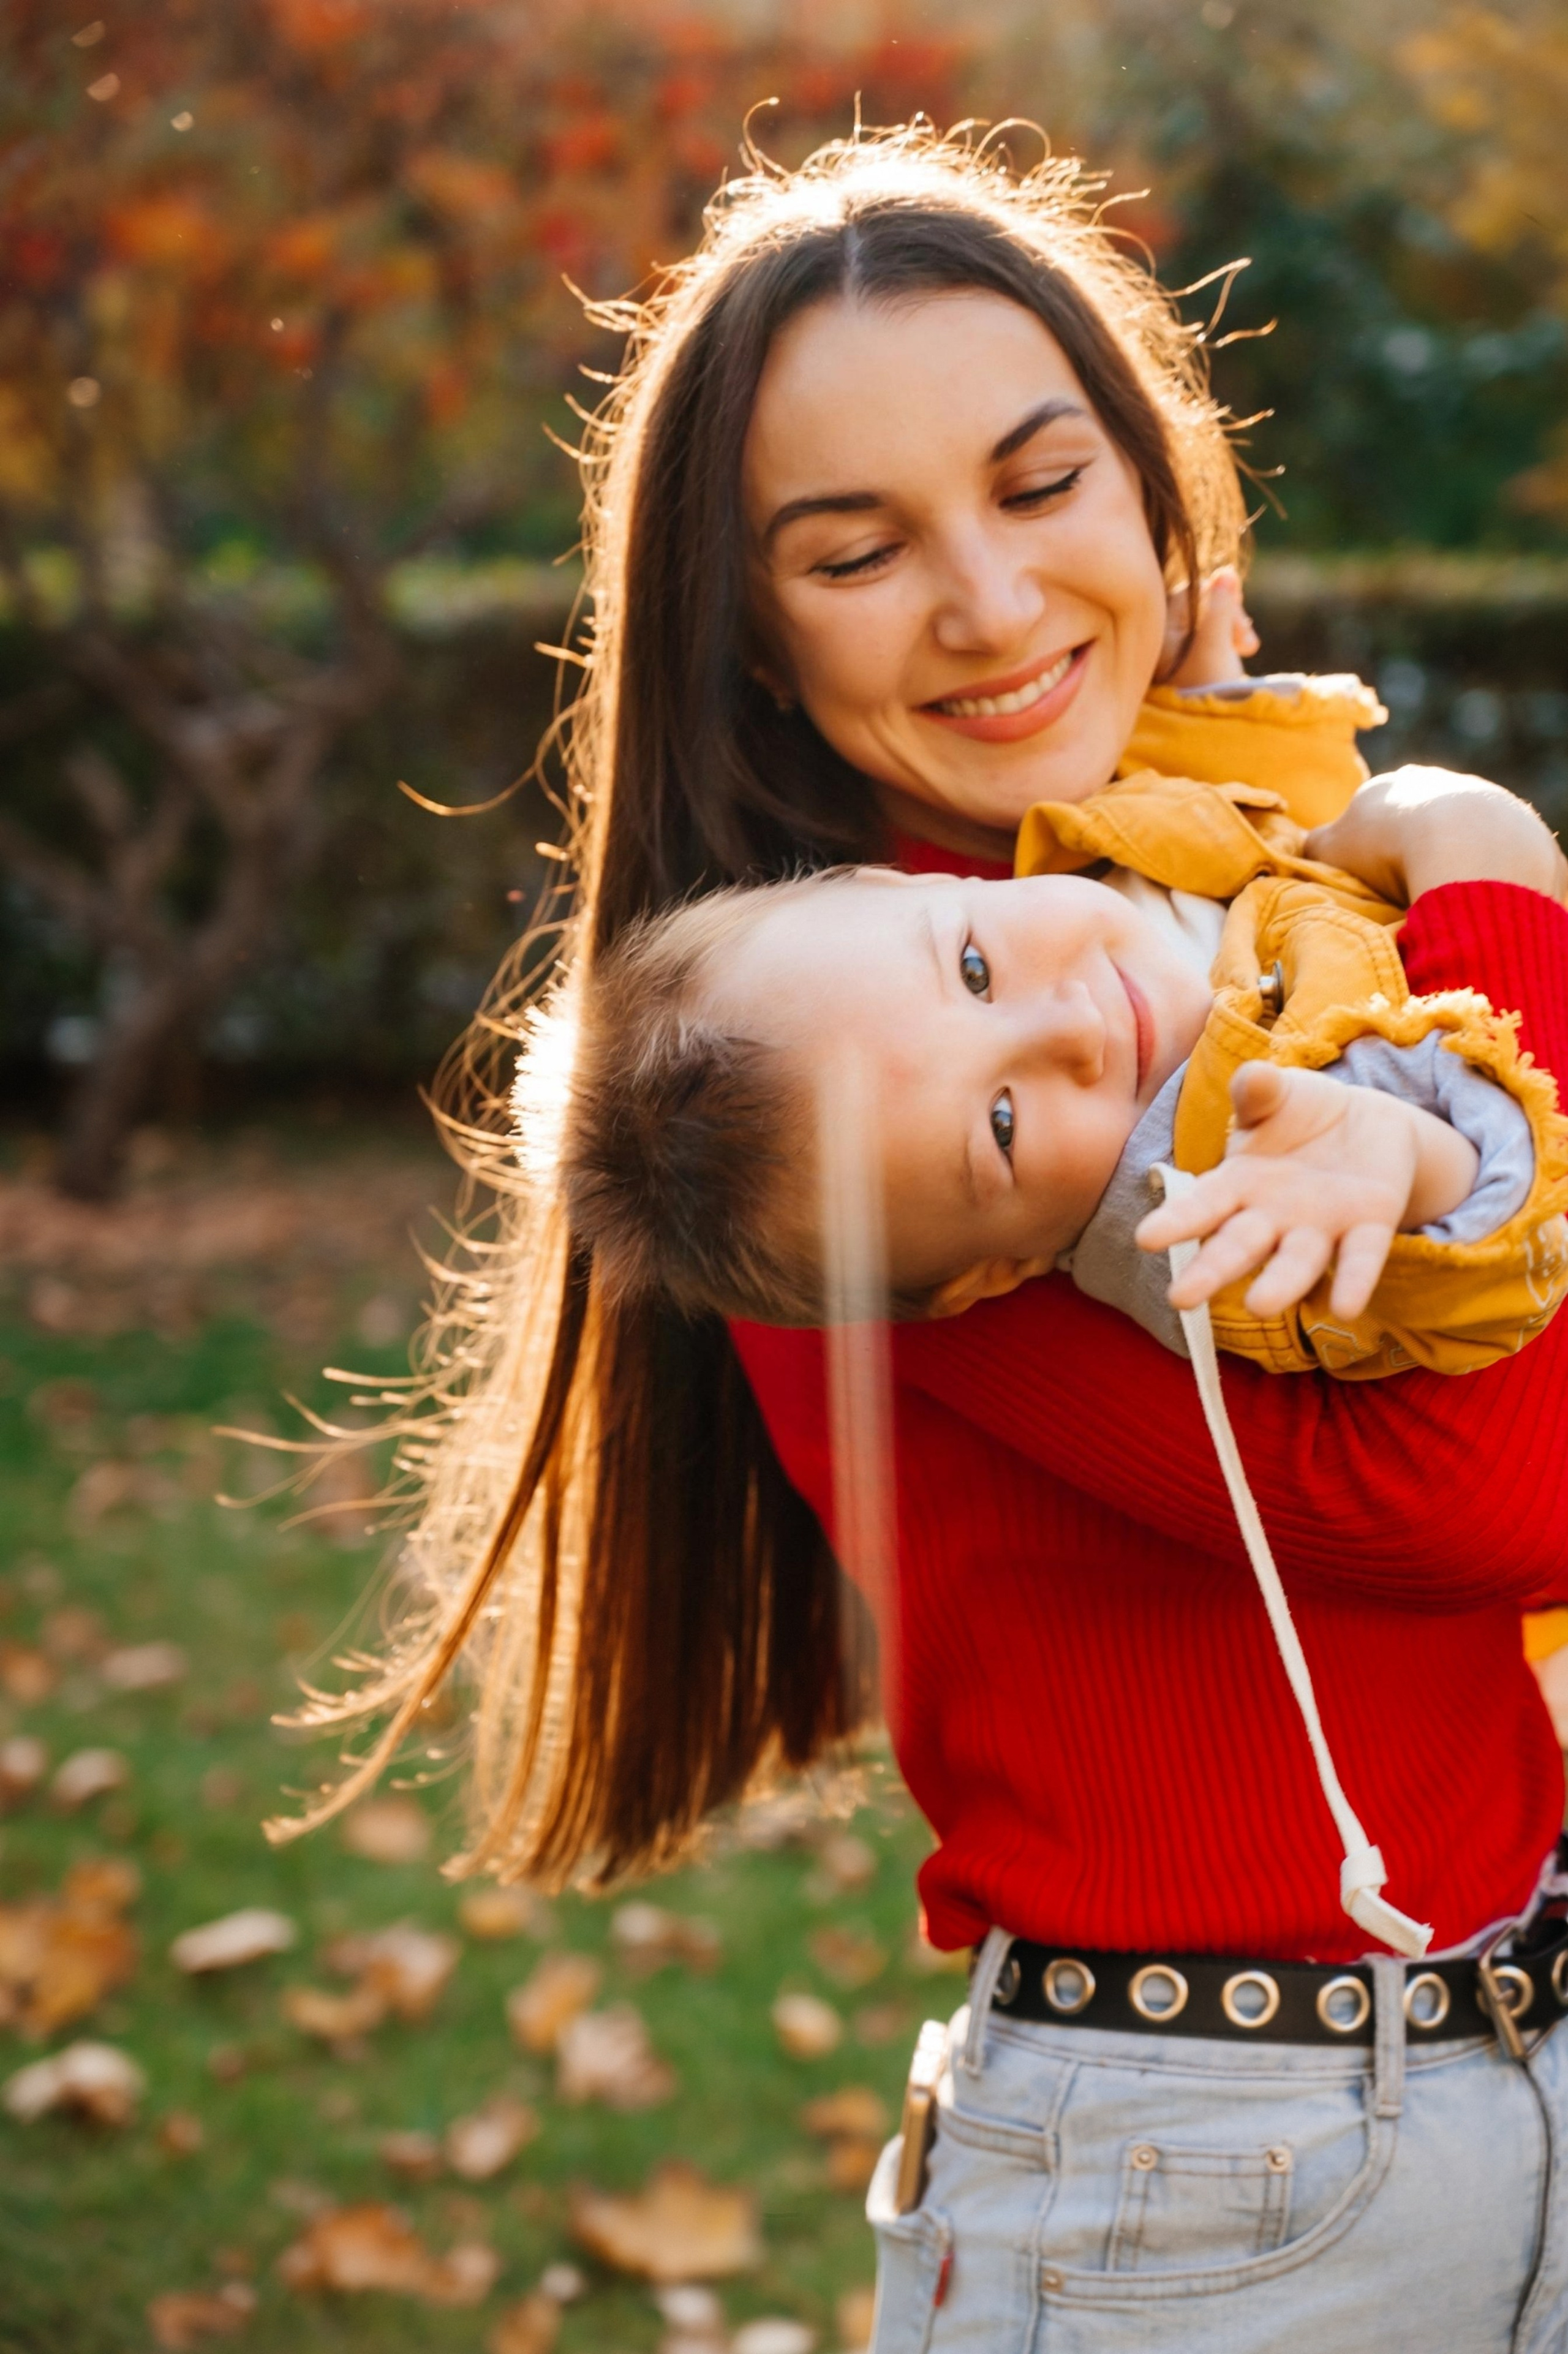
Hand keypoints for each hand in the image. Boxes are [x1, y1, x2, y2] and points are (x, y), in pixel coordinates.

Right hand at [1135, 1061, 1479, 1321]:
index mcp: (1239, 1184)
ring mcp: (1319, 1227)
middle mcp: (1272, 1217)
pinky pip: (1358, 1256)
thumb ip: (1259, 1090)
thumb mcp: (1277, 1094)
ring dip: (1279, 1284)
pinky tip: (1345, 1307)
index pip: (1203, 1205)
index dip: (1176, 1221)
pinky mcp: (1368, 1226)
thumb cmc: (1302, 1113)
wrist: (1367, 1124)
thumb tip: (1254, 1078)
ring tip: (1259, 1306)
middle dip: (1211, 1270)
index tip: (1146, 1239)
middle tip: (1180, 1299)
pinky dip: (1352, 1279)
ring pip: (1296, 1262)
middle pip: (1239, 1246)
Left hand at [1161, 564, 1260, 686]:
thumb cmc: (1209, 688)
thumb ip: (1221, 604)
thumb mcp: (1216, 642)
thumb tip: (1225, 571)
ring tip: (1249, 647)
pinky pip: (1209, 634)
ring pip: (1208, 620)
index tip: (1242, 613)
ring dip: (1233, 626)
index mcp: (1155, 632)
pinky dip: (1227, 637)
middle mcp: (1159, 640)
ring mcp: (1173, 652)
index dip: (1221, 597)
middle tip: (1249, 641)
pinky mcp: (1188, 663)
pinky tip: (1242, 647)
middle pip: (1199, 606)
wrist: (1214, 732)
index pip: (1191, 594)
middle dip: (1229, 615)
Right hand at [1305, 767, 1567, 904]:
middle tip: (1405, 895)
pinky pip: (1500, 858)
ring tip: (1445, 905)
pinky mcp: (1521, 828)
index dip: (1367, 849)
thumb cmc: (1386, 847)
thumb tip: (1303, 852)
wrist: (1467, 846)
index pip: (1371, 814)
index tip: (1368, 881)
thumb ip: (1313, 849)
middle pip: (1419, 824)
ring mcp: (1483, 801)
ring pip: (1463, 839)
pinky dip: (1489, 878)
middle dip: (1414, 854)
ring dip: (1455, 866)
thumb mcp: (1330, 850)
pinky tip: (1480, 904)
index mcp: (1389, 787)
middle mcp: (1437, 784)